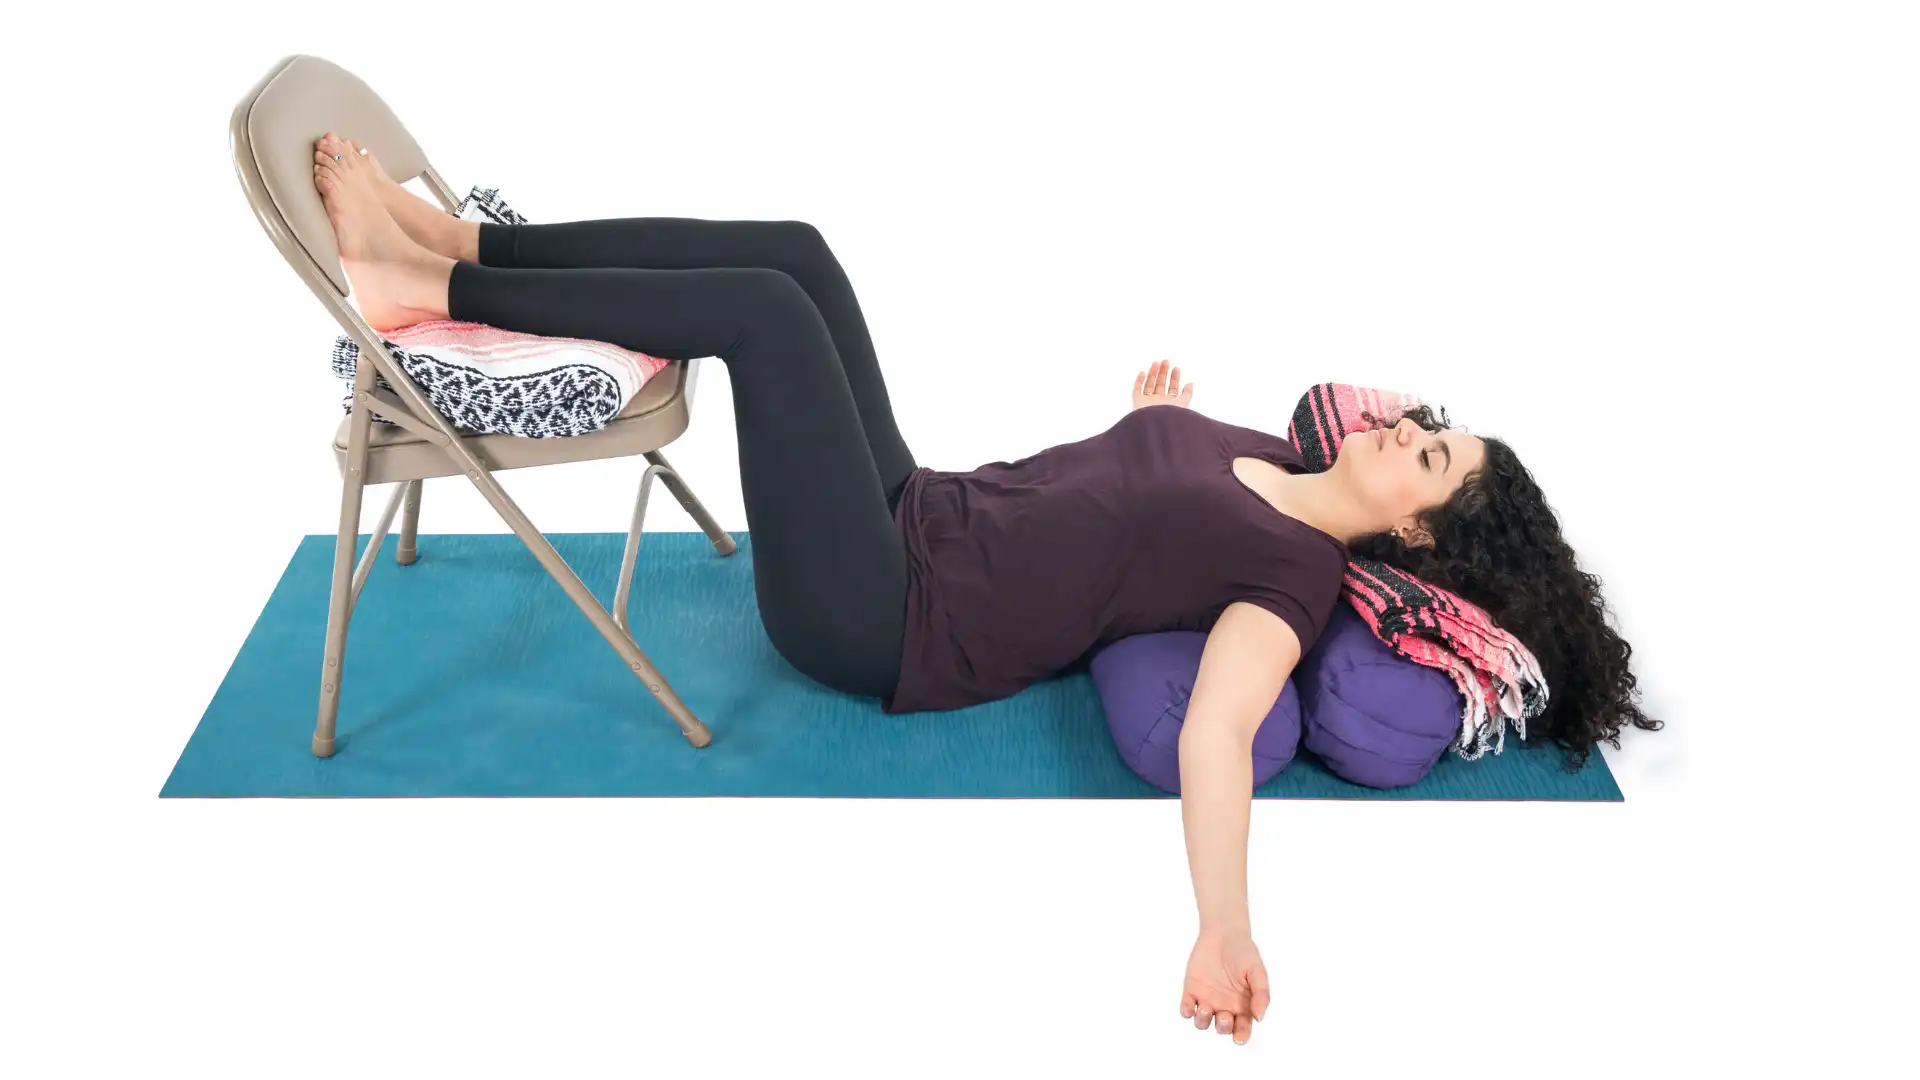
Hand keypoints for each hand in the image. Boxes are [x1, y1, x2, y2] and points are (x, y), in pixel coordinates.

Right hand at [1132, 359, 1194, 410]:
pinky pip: (1137, 390)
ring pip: (1150, 385)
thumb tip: (1190, 384)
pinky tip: (1143, 372)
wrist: (1156, 424)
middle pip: (1161, 384)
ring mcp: (1148, 402)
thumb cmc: (1171, 416)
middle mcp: (1159, 403)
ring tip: (1157, 363)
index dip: (1174, 378)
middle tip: (1166, 362)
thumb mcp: (1184, 403)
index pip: (1172, 389)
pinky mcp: (1138, 402)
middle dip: (1164, 373)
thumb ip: (1187, 394)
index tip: (1176, 368)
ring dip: (1153, 374)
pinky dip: (1139, 381)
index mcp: (1170, 404)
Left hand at [1180, 927, 1271, 1045]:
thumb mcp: (1257, 972)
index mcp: (1243, 1006)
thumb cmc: (1244, 953)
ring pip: (1202, 1022)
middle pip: (1222, 1028)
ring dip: (1203, 1020)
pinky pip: (1186, 1008)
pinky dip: (1186, 1011)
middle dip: (1222, 1027)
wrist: (1223, 934)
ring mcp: (1207, 999)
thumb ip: (1261, 995)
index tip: (1239, 1038)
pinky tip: (1191, 1005)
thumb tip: (1259, 1018)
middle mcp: (1225, 1006)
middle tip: (1224, 1015)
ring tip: (1206, 1007)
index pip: (1242, 1029)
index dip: (1241, 1037)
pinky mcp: (1191, 991)